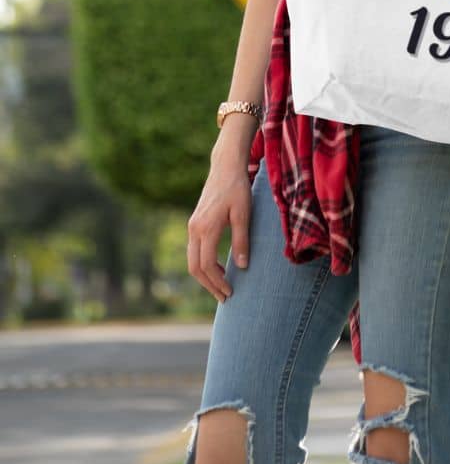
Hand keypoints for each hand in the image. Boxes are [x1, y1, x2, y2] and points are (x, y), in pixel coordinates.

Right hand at [186, 162, 252, 303]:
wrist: (226, 167)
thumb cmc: (237, 188)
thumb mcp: (243, 214)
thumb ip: (241, 240)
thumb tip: (242, 267)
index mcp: (206, 228)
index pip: (206, 265)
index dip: (217, 282)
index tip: (230, 292)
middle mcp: (194, 229)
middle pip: (194, 267)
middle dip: (209, 285)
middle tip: (225, 297)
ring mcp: (192, 226)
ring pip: (192, 260)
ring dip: (206, 276)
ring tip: (223, 286)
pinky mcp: (195, 222)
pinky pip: (195, 250)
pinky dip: (204, 263)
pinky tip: (220, 267)